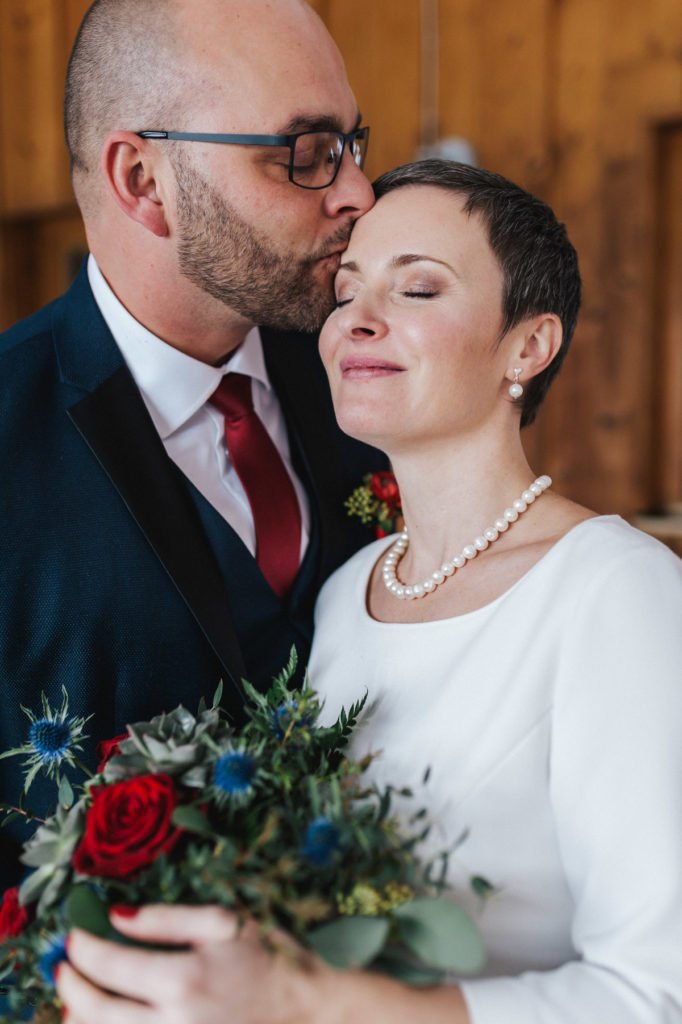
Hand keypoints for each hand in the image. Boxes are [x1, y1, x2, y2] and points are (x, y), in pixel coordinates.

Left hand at [56, 904, 327, 1023]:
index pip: (108, 964)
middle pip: (96, 1011)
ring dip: (82, 1018)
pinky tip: (111, 1020)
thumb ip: (167, 918)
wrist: (310, 1012)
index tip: (74, 934)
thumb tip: (115, 915)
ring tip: (77, 1000)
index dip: (82, 947)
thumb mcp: (223, 923)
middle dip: (71, 987)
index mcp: (183, 979)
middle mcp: (173, 1023)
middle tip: (64, 967)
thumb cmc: (271, 958)